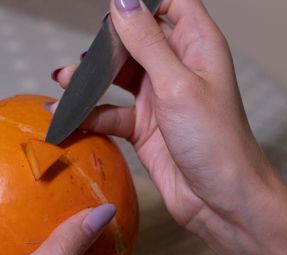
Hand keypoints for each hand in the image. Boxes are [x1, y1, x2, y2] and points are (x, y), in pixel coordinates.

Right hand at [53, 2, 286, 254]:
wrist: (221, 202)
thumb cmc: (216, 143)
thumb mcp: (177, 85)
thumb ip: (148, 43)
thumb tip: (123, 0)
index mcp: (197, 47)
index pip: (172, 4)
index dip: (142, 2)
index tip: (112, 9)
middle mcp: (177, 68)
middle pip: (136, 39)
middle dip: (107, 44)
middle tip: (85, 55)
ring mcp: (158, 99)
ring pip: (117, 77)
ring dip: (91, 79)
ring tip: (65, 81)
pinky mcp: (143, 128)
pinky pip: (110, 113)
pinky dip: (90, 115)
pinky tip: (68, 117)